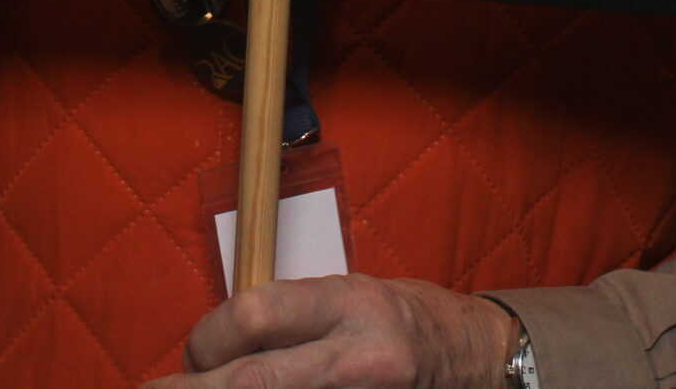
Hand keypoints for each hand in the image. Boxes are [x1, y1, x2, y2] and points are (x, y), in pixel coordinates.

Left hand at [145, 276, 517, 388]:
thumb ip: (287, 318)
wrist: (479, 361)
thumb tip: (211, 349)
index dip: (208, 338)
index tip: (196, 350)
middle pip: (253, 383)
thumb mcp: (347, 295)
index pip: (253, 317)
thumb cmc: (403, 320)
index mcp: (350, 305)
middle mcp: (360, 359)